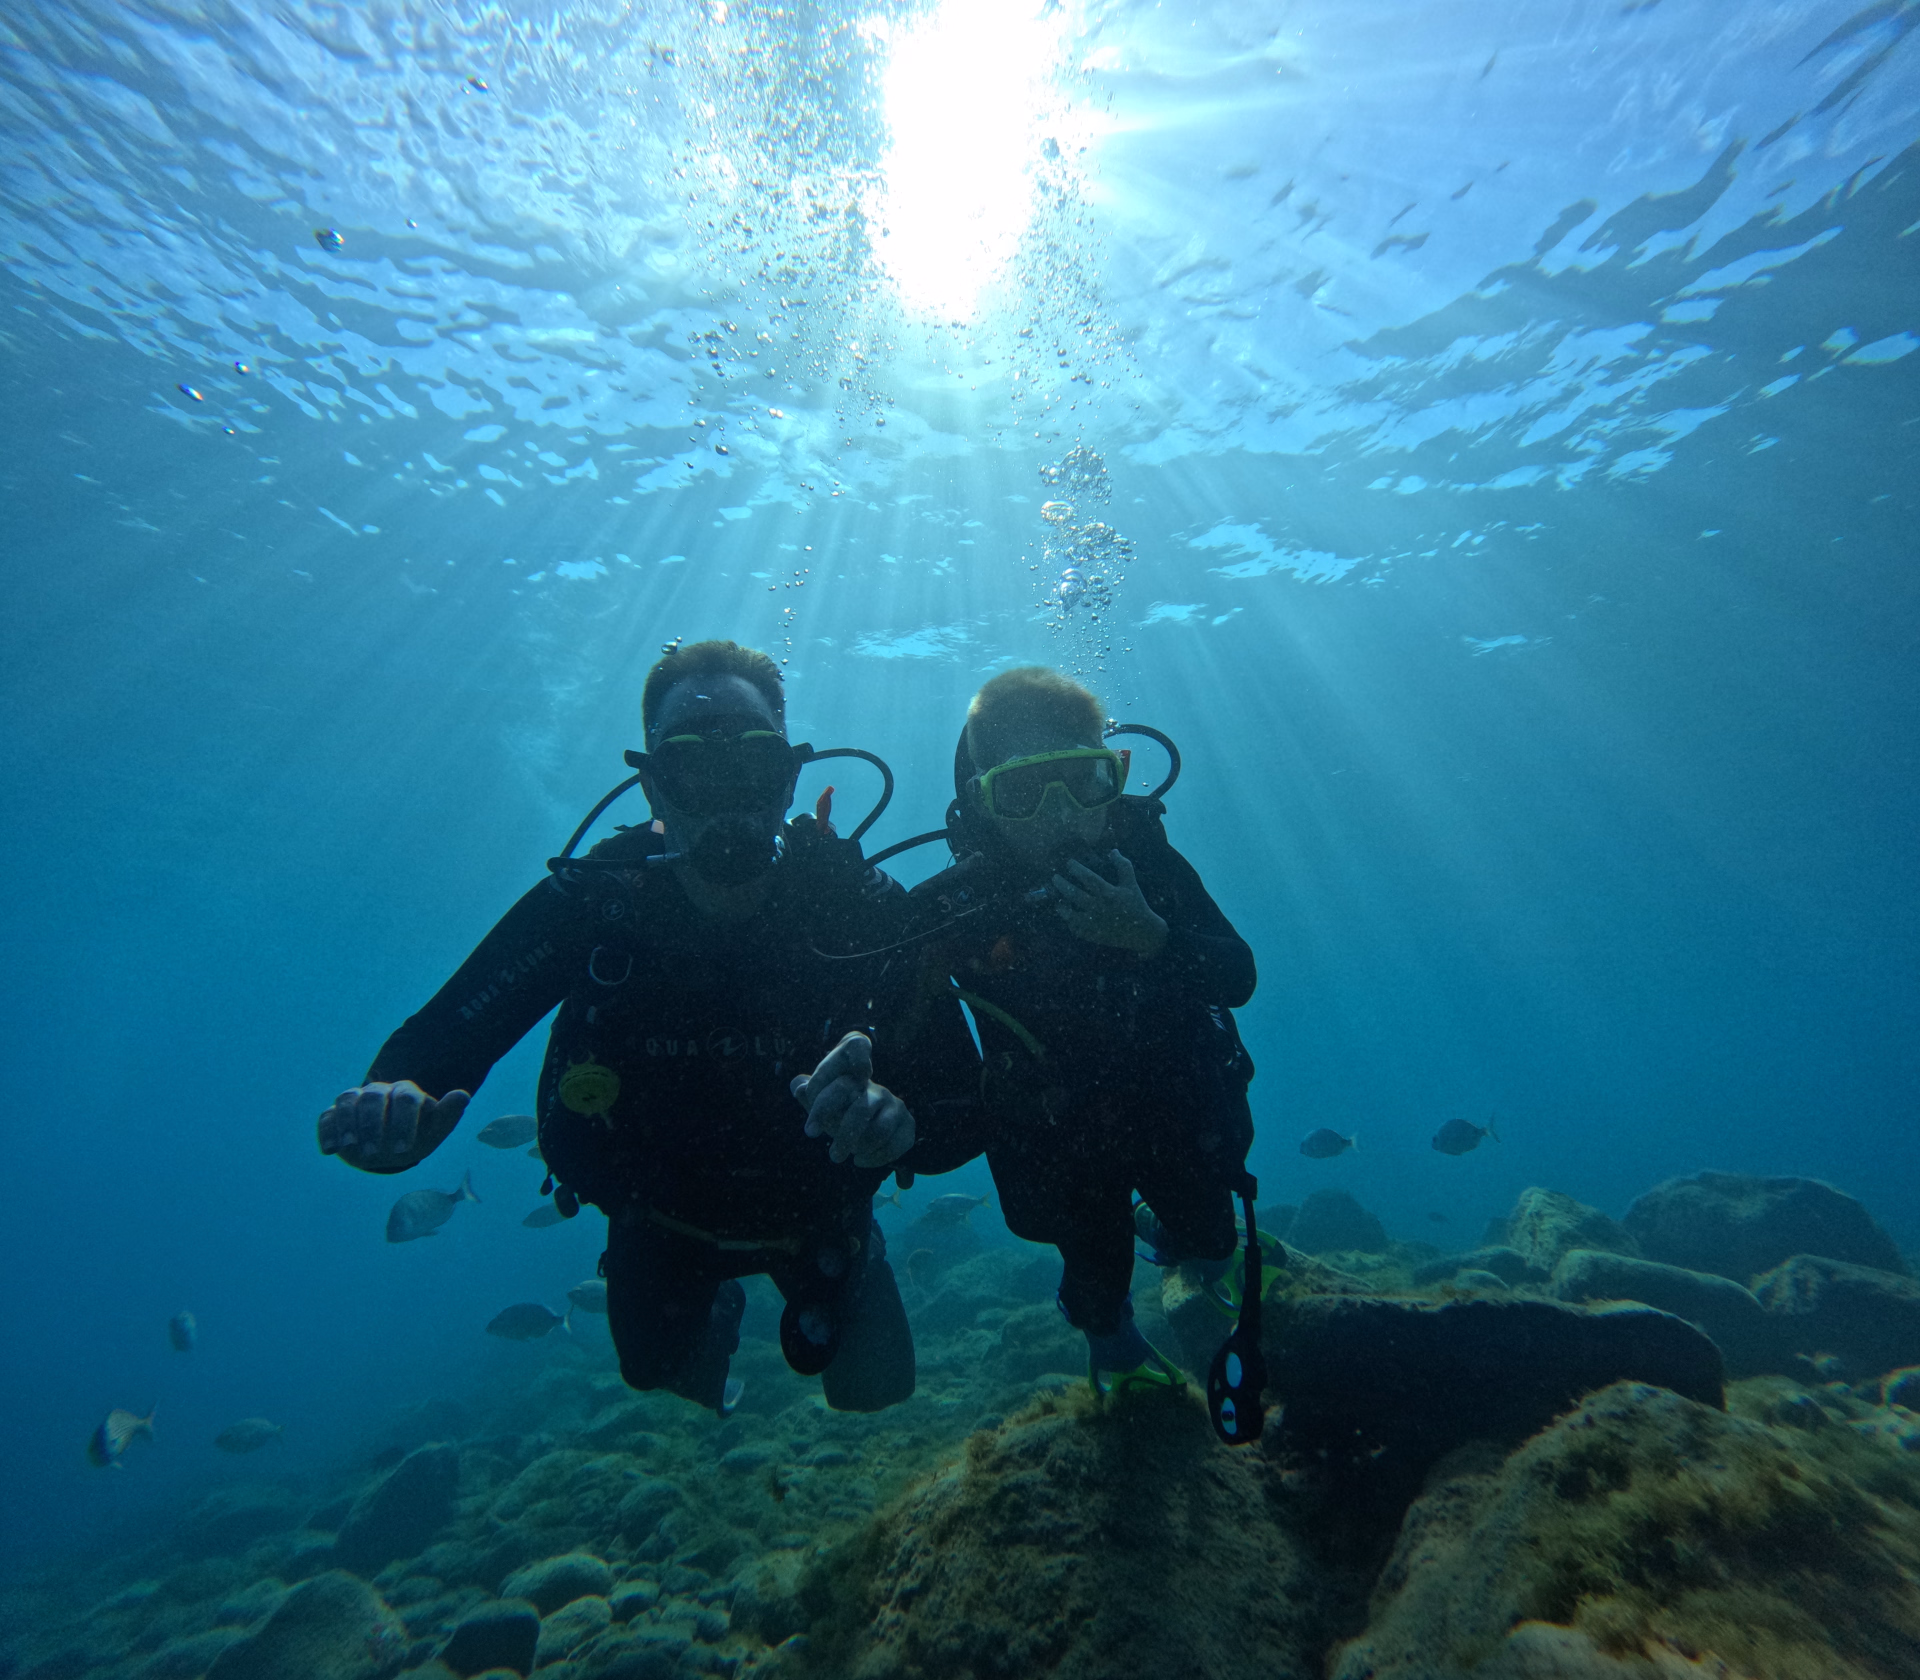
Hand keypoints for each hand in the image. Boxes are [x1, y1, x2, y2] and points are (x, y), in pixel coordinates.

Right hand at [317, 1081, 468, 1172]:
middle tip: (375, 1153)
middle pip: (373, 1097)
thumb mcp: (435, 1130)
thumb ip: (448, 1114)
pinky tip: (330, 1150)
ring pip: (348, 1100)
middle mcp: (380, 1092)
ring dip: (347, 1123)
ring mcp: (356, 1101)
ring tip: (350, 1148)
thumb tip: (462, 1095)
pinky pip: (326, 1116)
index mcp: (406, 1093)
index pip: (405, 1098)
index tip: (404, 1150)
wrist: (392, 1144)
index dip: (404, 1123)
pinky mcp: (335, 1114)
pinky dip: (326, 1131)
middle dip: (373, 1124)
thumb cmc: (418, 1135)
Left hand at [791, 1032, 915, 1167]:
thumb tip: (797, 1086)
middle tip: (834, 1157)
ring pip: (880, 1130)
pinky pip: (895, 1144)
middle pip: (861, 1110)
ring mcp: (894, 1105)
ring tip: (852, 1156)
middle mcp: (875, 1089)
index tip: (810, 1131)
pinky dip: (878, 1158)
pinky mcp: (907, 1124)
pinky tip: (864, 1160)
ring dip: (863, 1148)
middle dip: (845, 1137)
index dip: (831, 1097)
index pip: (843, 1078)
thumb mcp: (821, 1104)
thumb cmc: (839, 1111)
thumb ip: (809, 1095)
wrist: (870, 1125)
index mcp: (851, 1079)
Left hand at [1052, 850, 1168, 954]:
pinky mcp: (1094, 935)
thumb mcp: (1130, 883)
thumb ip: (1123, 866)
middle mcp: (1099, 907)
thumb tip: (1113, 851)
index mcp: (1108, 893)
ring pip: (1071, 915)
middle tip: (1055, 878)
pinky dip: (1070, 923)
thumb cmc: (1136, 904)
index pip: (1088, 878)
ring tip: (1059, 903)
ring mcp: (1095, 923)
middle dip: (1062, 885)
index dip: (1076, 869)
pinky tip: (1068, 917)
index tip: (1069, 863)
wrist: (1143, 931)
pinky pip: (1077, 929)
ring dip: (1062, 908)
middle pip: (1075, 895)